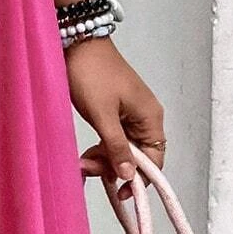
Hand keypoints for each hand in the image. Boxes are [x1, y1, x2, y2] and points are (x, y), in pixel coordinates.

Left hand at [66, 34, 166, 201]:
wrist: (77, 42)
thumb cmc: (92, 74)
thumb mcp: (102, 115)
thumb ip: (116, 147)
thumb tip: (129, 175)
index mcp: (150, 117)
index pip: (155, 160)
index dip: (139, 179)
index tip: (119, 191)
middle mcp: (146, 117)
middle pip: (138, 155)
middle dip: (114, 166)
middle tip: (87, 168)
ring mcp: (130, 113)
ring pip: (123, 147)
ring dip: (105, 157)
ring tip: (82, 161)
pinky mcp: (115, 109)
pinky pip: (114, 136)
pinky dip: (102, 145)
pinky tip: (87, 153)